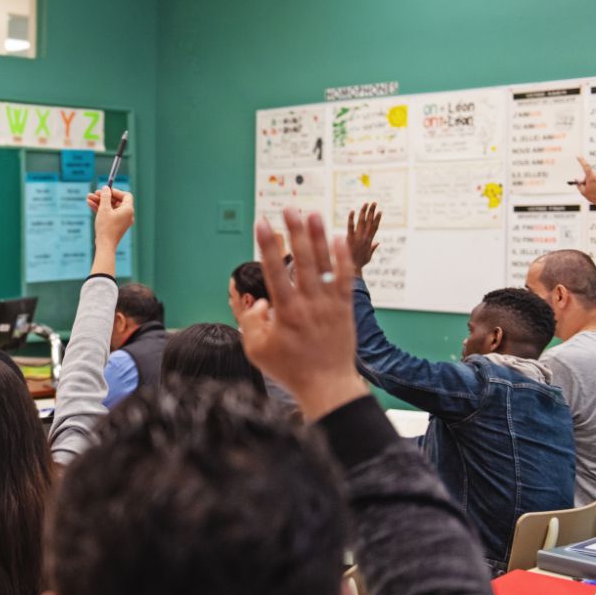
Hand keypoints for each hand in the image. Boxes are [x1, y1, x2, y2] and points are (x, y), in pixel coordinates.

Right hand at [89, 186, 133, 248]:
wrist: (105, 245)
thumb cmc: (106, 227)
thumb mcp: (104, 209)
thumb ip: (105, 196)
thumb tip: (106, 188)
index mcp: (128, 210)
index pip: (126, 195)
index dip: (115, 191)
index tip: (106, 190)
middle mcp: (127, 215)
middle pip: (116, 201)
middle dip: (104, 197)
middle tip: (94, 193)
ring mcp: (121, 221)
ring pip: (110, 207)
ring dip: (100, 202)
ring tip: (88, 198)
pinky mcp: (115, 225)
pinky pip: (109, 214)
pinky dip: (101, 209)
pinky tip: (90, 204)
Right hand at [240, 209, 367, 420]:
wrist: (327, 385)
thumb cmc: (290, 369)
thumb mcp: (257, 350)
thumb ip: (251, 322)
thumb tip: (256, 301)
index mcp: (286, 312)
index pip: (273, 271)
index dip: (267, 245)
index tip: (262, 224)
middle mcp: (309, 304)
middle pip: (301, 260)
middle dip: (295, 231)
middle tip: (289, 209)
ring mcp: (329, 305)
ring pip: (324, 265)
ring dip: (318, 237)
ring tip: (313, 213)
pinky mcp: (344, 309)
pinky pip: (345, 279)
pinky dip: (342, 258)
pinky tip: (338, 239)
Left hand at [346, 202, 381, 273]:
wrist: (352, 268)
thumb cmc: (360, 263)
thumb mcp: (369, 256)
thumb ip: (373, 248)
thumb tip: (378, 243)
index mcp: (370, 240)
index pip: (375, 227)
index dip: (377, 218)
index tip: (380, 211)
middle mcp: (365, 237)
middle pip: (370, 222)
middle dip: (372, 211)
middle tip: (374, 202)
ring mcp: (358, 237)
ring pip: (362, 222)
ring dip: (364, 211)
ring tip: (366, 203)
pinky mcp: (349, 238)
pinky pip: (350, 226)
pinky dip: (351, 218)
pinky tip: (352, 211)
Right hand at [575, 156, 595, 205]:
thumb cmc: (594, 197)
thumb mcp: (583, 191)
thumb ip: (579, 184)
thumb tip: (577, 179)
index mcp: (591, 178)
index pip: (585, 166)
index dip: (581, 160)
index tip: (578, 156)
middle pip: (591, 173)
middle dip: (588, 177)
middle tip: (588, 185)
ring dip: (595, 179)